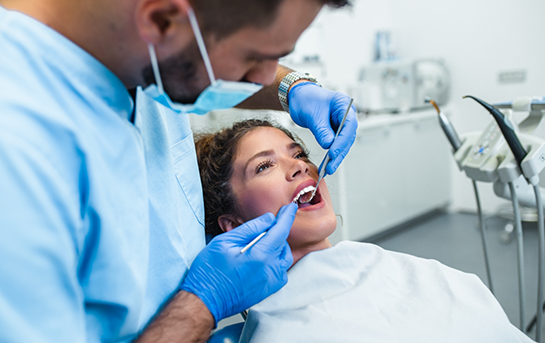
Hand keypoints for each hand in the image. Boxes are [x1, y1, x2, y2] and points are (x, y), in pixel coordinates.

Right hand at [180, 203, 296, 324]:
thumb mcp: (225, 241)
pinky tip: (261, 259)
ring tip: (260, 244)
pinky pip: (281, 271)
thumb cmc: (210, 272)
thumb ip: (250, 228)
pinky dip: (276, 261)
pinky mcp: (269, 290)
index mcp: (259, 255)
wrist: (206, 300)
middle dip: (277, 232)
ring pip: (284, 258)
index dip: (287, 217)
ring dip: (277, 247)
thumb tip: (268, 219)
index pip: (281, 231)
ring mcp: (271, 282)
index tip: (290, 208)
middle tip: (262, 228)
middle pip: (283, 244)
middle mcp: (270, 270)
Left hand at [288, 82, 357, 174]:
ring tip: (328, 169)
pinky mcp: (335, 131)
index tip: (333, 152)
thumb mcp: (312, 114)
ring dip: (336, 157)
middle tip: (331, 166)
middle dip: (339, 153)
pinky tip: (327, 164)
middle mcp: (346, 115)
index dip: (342, 141)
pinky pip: (335, 144)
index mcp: (344, 105)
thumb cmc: (306, 99)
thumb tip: (328, 145)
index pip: (349, 125)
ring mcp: (341, 124)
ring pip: (343, 143)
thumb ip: (321, 130)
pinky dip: (331, 154)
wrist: (299, 97)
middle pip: (347, 137)